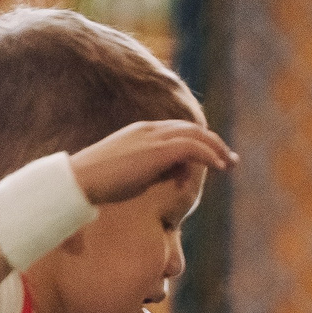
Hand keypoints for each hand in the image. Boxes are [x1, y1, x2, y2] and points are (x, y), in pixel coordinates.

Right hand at [68, 120, 236, 206]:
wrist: (81, 180)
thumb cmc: (98, 183)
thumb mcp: (129, 174)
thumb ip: (151, 171)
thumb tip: (170, 177)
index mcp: (140, 132)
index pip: (176, 130)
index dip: (196, 142)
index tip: (211, 157)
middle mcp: (149, 130)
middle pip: (189, 129)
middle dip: (212, 143)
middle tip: (229, 159)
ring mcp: (153, 138)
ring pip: (195, 135)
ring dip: (216, 148)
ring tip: (230, 164)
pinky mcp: (157, 150)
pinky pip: (192, 147)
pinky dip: (209, 155)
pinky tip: (220, 166)